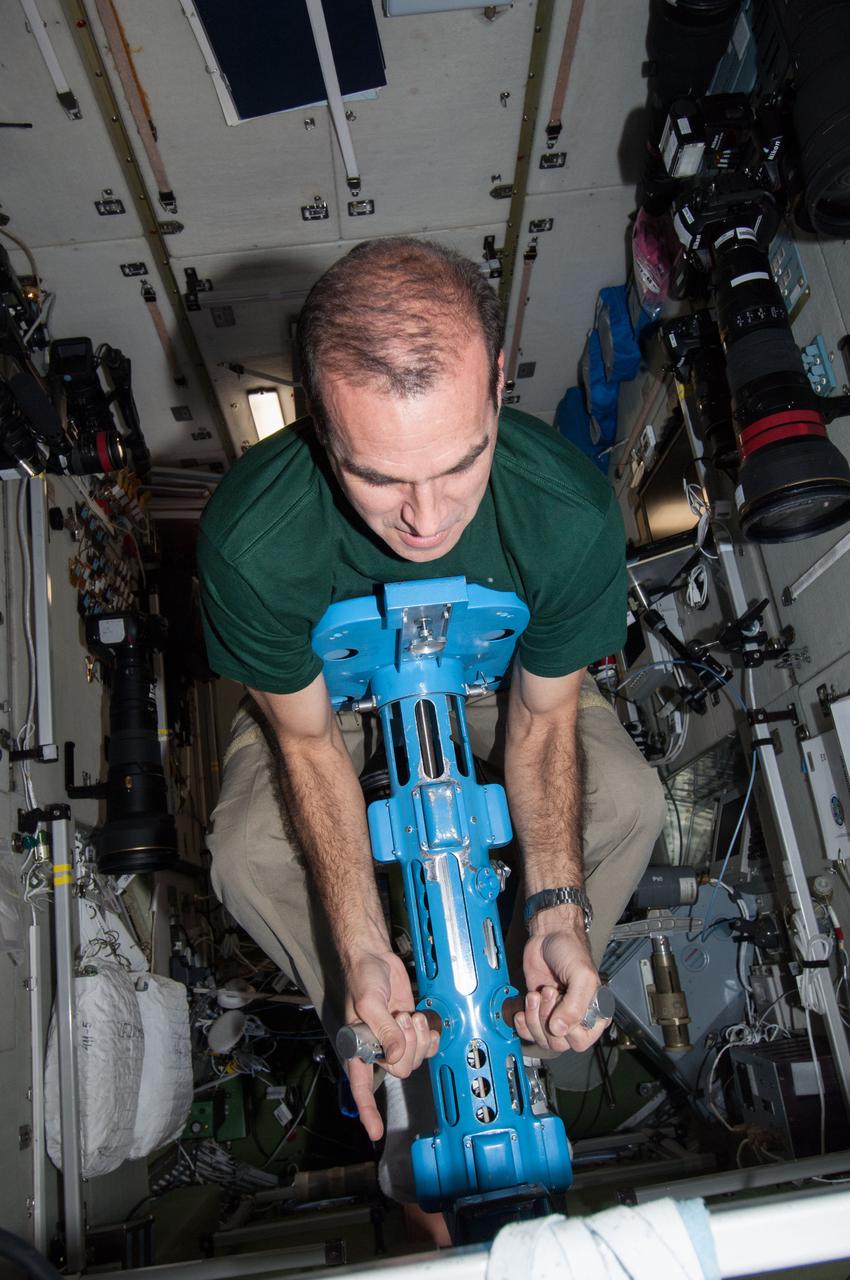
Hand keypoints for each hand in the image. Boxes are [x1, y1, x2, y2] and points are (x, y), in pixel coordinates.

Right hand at [342, 949, 439, 1140]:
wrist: (375, 958)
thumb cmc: (362, 978)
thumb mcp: (368, 1003)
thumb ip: (383, 1031)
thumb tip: (396, 1056)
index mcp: (358, 1047)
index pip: (359, 1086)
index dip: (368, 1110)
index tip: (375, 1132)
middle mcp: (377, 1049)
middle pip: (400, 1069)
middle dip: (407, 1045)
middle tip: (400, 1018)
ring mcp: (395, 1040)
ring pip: (415, 1059)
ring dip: (417, 1037)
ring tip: (408, 1014)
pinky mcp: (409, 1030)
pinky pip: (425, 1048)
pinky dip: (429, 1039)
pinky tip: (426, 1027)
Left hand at [514, 916, 607, 1054]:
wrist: (548, 935)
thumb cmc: (570, 950)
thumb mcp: (581, 976)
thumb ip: (575, 1005)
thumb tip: (559, 1029)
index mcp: (595, 1014)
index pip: (581, 1041)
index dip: (567, 1027)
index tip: (561, 1000)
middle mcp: (576, 1019)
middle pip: (559, 1043)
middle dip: (546, 1019)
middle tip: (548, 992)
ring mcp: (556, 1016)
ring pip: (543, 1039)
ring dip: (534, 1018)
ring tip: (537, 994)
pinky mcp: (539, 1011)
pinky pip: (530, 1032)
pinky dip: (523, 1024)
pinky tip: (523, 1010)